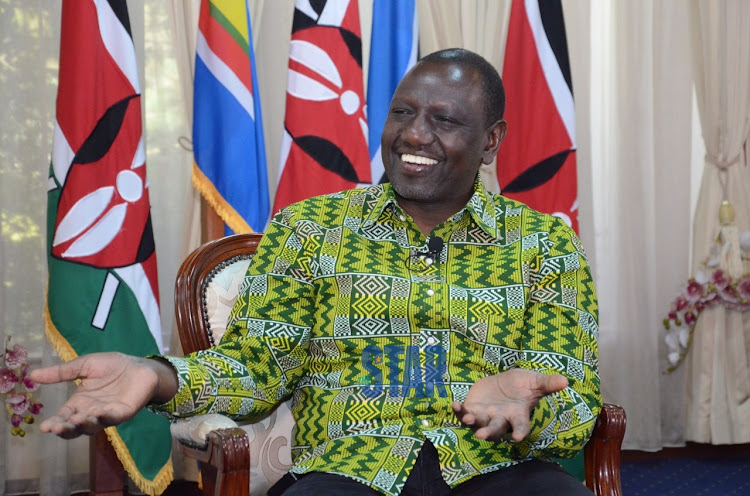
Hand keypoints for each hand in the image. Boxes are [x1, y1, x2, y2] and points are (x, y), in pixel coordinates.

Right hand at [29, 352, 177, 438]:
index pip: (63, 417)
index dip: (54, 423)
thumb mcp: (83, 366)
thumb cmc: (112, 366)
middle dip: (65, 429)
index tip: (44, 427)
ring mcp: (107, 414)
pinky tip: (98, 412)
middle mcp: (91, 412)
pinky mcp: (123, 413)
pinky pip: (112, 419)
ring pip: (92, 427)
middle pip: (75, 427)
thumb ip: (61, 373)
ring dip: (83, 425)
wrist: (139, 365)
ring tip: (76, 419)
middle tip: (57, 427)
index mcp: (79, 403)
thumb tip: (32, 375)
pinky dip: (105, 417)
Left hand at [452, 369, 567, 441]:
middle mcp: (501, 419)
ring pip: (478, 425)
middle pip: (495, 430)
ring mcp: (486, 416)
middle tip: (482, 436)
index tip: (517, 438)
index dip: (520, 432)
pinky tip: (454, 405)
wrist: (504, 382)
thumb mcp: (535, 381)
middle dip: (489, 433)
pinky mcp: (473, 410)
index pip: (521, 427)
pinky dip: (458, 411)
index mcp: (518, 415)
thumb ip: (548, 383)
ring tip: (467, 419)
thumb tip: (566, 381)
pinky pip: (464, 414)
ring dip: (472, 424)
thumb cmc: (522, 385)